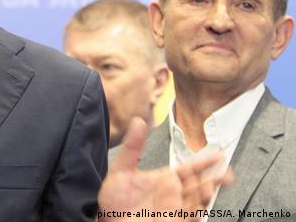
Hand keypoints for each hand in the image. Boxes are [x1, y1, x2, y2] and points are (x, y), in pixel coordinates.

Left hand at [97, 118, 233, 221]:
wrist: (107, 221)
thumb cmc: (115, 199)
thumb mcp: (121, 169)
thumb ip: (132, 147)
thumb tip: (139, 121)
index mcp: (165, 180)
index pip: (189, 169)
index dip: (203, 163)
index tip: (218, 155)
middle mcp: (172, 195)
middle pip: (198, 186)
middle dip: (213, 180)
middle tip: (226, 174)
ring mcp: (173, 210)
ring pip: (196, 203)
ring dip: (205, 196)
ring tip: (211, 188)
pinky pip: (187, 219)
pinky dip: (194, 215)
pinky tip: (198, 210)